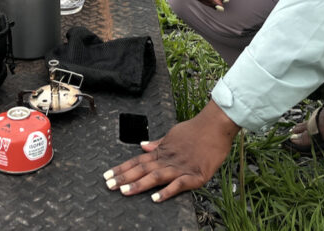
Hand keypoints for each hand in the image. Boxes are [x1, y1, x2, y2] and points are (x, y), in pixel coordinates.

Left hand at [102, 101, 240, 201]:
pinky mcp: (195, 174)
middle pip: (142, 169)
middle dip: (124, 178)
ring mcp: (181, 167)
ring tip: (124, 191)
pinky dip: (166, 191)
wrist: (216, 125)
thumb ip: (158, 143)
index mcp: (162, 151)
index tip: (107, 175)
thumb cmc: (196, 129)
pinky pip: (178, 184)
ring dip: (139, 184)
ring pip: (156, 176)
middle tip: (108, 185)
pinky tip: (156, 198)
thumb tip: (142, 146)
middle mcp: (168, 159)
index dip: (122, 168)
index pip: (137, 160)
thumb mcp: (173, 133)